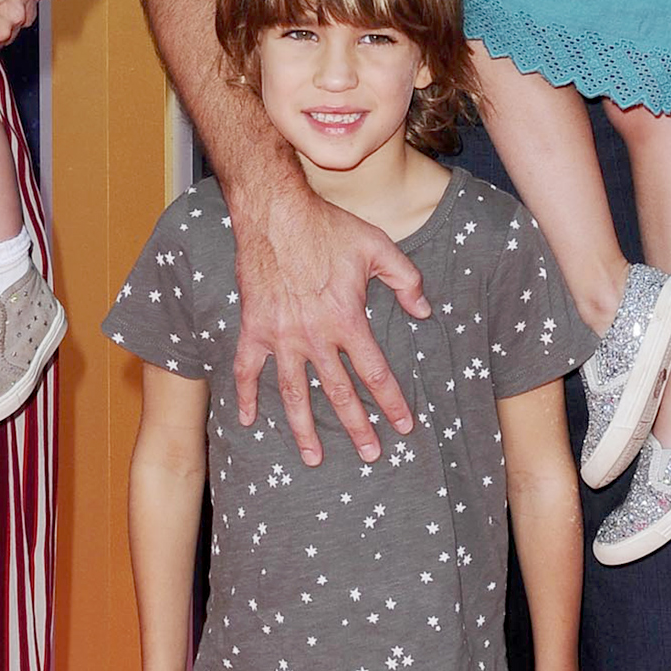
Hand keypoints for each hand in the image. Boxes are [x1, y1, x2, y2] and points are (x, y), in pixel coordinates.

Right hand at [230, 179, 427, 465]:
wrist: (275, 213)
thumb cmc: (327, 226)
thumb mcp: (378, 246)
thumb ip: (406, 279)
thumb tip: (424, 311)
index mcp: (347, 320)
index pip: (375, 373)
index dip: (391, 402)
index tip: (403, 427)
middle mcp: (315, 336)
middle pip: (339, 392)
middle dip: (357, 427)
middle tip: (369, 455)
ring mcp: (281, 336)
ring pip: (293, 393)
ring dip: (304, 428)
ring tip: (313, 457)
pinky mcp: (254, 328)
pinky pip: (247, 369)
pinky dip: (246, 395)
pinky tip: (247, 421)